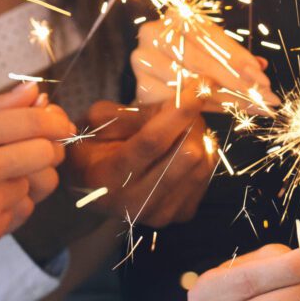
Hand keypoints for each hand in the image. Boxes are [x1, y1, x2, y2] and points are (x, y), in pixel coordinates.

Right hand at [0, 83, 73, 262]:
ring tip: (0, 176)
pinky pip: (23, 212)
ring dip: (28, 179)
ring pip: (39, 185)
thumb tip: (37, 91)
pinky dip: (12, 205)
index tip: (57, 124)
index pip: (36, 122)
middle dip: (49, 149)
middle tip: (35, 148)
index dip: (56, 121)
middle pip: (48, 154)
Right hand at [65, 92, 218, 227]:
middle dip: (192, 122)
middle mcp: (135, 202)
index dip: (179, 110)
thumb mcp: (97, 121)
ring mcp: (161, 213)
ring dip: (198, 137)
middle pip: (187, 155)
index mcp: (108, 177)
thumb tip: (175, 104)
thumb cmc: (93, 149)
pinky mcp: (181, 215)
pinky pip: (206, 176)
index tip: (198, 86)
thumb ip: (131, 112)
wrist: (93, 191)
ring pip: (203, 164)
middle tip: (186, 107)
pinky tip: (182, 149)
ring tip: (181, 128)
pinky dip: (201, 155)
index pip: (153, 141)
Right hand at [132, 18, 273, 113]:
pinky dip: (211, 106)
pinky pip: (184, 101)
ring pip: (194, 83)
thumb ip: (234, 56)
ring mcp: (143, 61)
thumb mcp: (213, 51)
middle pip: (201, 61)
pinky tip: (233, 110)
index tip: (262, 77)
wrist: (156, 77)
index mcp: (174, 15)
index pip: (210, 37)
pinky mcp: (143, 88)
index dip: (238, 58)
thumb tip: (261, 66)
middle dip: (237, 81)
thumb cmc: (189, 59)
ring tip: (257, 106)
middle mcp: (153, 33)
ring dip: (229, 97)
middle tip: (265, 96)